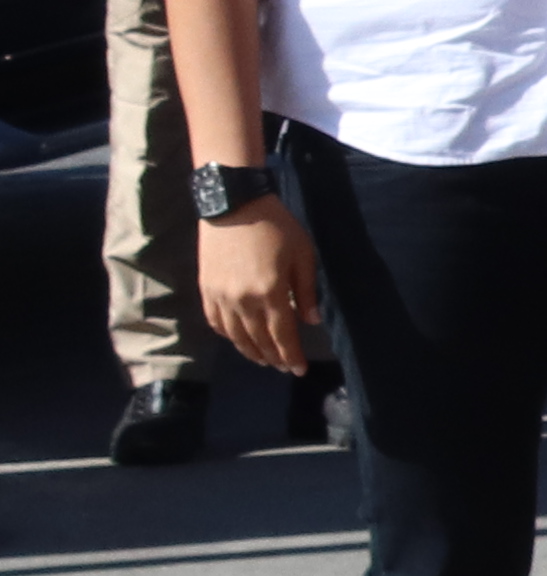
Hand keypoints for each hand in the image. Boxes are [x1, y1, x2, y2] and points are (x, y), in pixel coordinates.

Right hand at [199, 193, 318, 372]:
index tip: (299, 370)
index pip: (282, 335)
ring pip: (236, 336)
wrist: (233, 205)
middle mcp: (243, 301)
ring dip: (251, 352)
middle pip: (259, 340)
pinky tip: (238, 340)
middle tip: (285, 368)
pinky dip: (228, 336)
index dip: (292, 355)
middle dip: (274, 357)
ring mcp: (220, 297)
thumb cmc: (276, 226)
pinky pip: (216, 322)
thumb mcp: (302, 254)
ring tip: (265, 360)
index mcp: (270, 293)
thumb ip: (306, 290)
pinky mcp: (206, 290)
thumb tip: (311, 321)